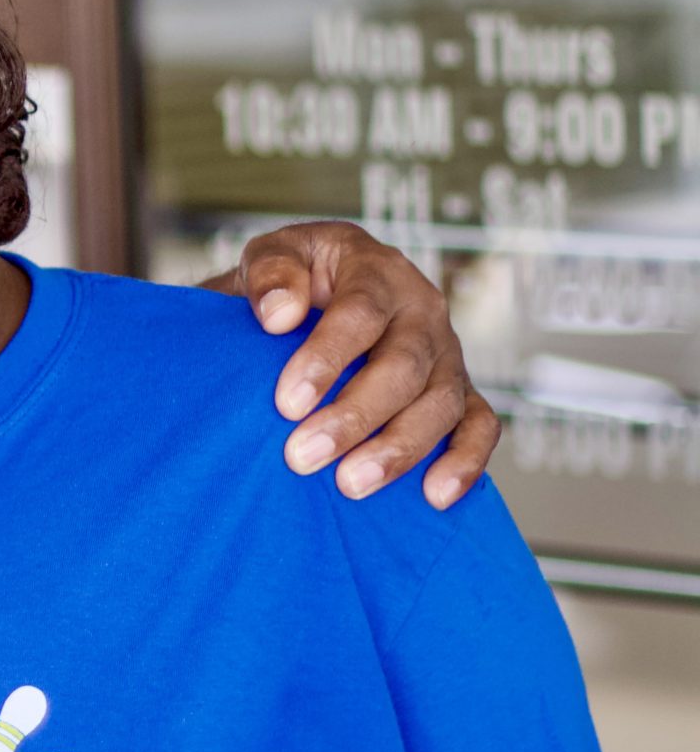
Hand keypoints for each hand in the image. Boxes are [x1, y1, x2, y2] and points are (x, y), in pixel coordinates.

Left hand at [213, 221, 497, 508]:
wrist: (314, 293)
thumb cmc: (290, 281)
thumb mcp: (270, 255)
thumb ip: (270, 273)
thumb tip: (279, 315)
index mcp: (375, 270)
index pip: (359, 314)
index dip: (326, 359)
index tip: (287, 404)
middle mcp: (421, 308)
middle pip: (403, 367)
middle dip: (354, 417)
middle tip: (302, 456)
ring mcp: (447, 351)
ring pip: (441, 402)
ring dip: (398, 448)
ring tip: (350, 485)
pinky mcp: (461, 389)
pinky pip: (481, 425)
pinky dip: (465, 461)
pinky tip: (435, 496)